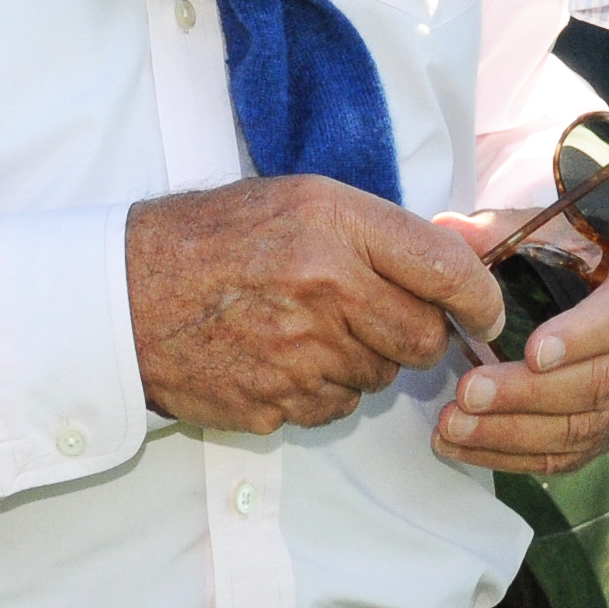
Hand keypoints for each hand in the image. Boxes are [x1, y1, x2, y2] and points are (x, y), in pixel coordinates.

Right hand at [126, 176, 501, 433]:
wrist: (122, 293)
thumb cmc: (211, 238)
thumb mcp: (296, 201)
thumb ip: (382, 228)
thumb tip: (471, 244)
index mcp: (332, 222)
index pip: (445, 268)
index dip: (480, 297)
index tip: (486, 313)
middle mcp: (324, 286)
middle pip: (422, 339)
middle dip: (415, 335)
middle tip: (378, 316)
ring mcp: (299, 352)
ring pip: (380, 377)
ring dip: (363, 360)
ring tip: (310, 328)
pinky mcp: (275, 403)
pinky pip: (334, 407)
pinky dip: (322, 389)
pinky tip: (283, 357)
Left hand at [430, 231, 608, 472]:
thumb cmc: (595, 258)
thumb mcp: (560, 229)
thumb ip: (503, 229)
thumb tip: (447, 230)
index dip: (580, 338)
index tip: (532, 351)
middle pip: (597, 383)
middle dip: (527, 394)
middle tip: (468, 393)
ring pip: (582, 427)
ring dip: (512, 432)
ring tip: (454, 426)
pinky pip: (571, 455)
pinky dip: (516, 456)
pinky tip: (468, 447)